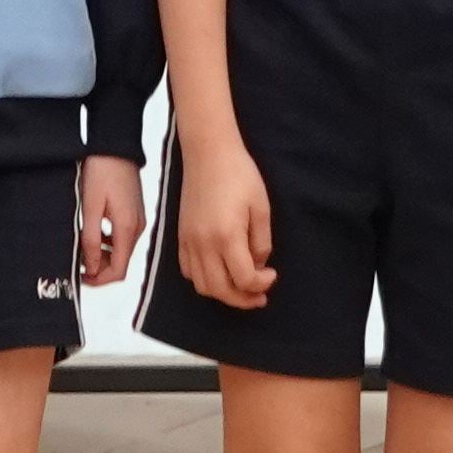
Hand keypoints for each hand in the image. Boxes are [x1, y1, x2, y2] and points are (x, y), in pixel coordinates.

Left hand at [73, 154, 146, 290]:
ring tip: (82, 244)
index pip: (119, 270)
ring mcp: (137, 220)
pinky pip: (122, 237)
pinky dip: (107, 242)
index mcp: (127, 228)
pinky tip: (92, 231)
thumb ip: (90, 240)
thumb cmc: (102, 172)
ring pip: (121, 250)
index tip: (82, 277)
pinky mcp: (134, 213)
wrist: (115, 147)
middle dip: (100, 267)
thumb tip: (91, 266)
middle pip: (121, 262)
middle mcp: (137, 228)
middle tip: (78, 260)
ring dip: (102, 254)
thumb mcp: (90, 208)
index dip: (100, 279)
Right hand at [171, 135, 275, 307]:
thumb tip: (258, 264)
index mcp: (227, 236)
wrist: (208, 153)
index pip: (244, 279)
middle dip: (243, 299)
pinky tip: (219, 271)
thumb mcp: (261, 208)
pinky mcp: (180, 236)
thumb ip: (261, 241)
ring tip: (241, 287)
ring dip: (223, 293)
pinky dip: (204, 280)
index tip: (272, 274)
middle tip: (260, 296)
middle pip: (220, 290)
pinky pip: (188, 271)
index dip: (261, 284)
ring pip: (202, 285)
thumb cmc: (240, 175)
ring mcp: (188, 241)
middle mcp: (204, 244)